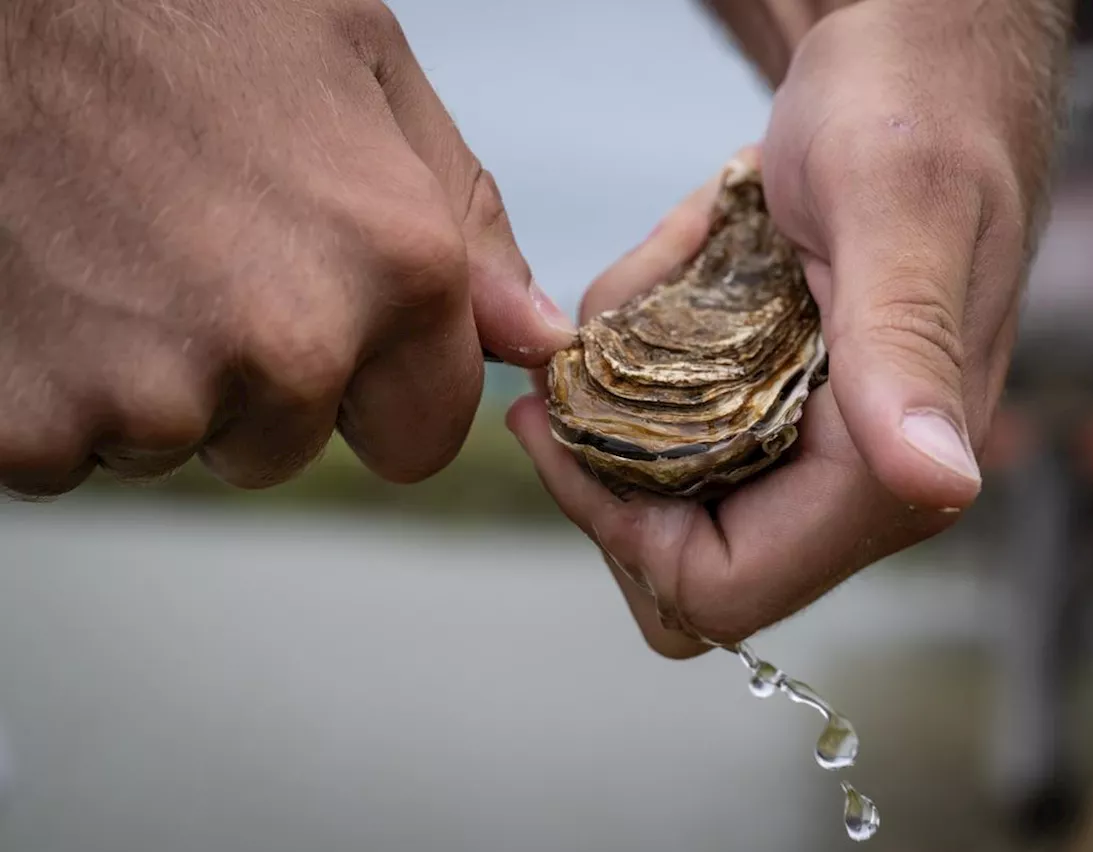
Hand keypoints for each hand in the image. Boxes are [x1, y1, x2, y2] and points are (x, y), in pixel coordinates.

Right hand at [0, 0, 574, 496]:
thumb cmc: (175, 9)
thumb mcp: (359, 66)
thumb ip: (464, 219)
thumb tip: (532, 337)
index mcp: (394, 266)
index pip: (420, 437)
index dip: (371, 391)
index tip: (320, 325)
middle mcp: (290, 346)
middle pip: (288, 448)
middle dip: (254, 384)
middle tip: (186, 256)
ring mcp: (151, 394)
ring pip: (177, 448)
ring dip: (152, 381)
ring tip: (111, 252)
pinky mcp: (27, 424)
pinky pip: (66, 453)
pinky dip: (52, 392)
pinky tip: (46, 287)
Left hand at [507, 1, 1065, 656]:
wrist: (918, 52)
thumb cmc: (918, 110)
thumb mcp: (896, 212)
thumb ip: (905, 352)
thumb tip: (938, 484)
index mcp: (890, 468)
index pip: (725, 585)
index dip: (626, 533)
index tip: (566, 428)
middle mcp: (860, 474)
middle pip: (684, 562)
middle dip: (616, 471)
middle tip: (576, 374)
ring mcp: (821, 437)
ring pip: (673, 494)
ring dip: (628, 396)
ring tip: (655, 283)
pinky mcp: (788, 393)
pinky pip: (681, 417)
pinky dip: (650, 344)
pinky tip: (688, 255)